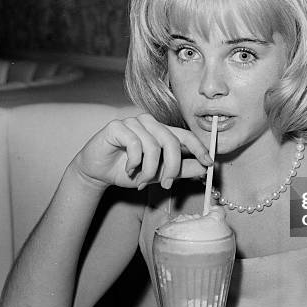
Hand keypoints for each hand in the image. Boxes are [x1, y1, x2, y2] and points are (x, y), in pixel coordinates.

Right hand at [71, 112, 212, 189]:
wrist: (98, 172)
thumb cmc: (129, 170)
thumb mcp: (159, 174)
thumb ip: (181, 170)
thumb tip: (204, 169)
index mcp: (162, 131)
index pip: (185, 135)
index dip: (199, 148)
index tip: (209, 163)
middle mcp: (150, 123)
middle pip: (171, 142)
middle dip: (172, 167)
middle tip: (167, 184)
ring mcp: (133, 122)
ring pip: (153, 146)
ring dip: (149, 169)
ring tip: (141, 179)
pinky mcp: (117, 126)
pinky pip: (134, 144)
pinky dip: (134, 163)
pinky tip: (128, 169)